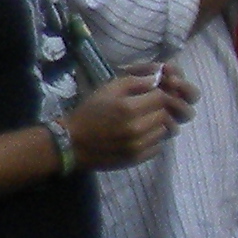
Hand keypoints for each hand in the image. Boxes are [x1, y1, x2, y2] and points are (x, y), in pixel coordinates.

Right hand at [66, 68, 190, 169]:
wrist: (73, 142)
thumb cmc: (89, 112)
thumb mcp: (107, 89)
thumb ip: (134, 81)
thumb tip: (156, 79)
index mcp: (128, 108)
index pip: (161, 97)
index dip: (157, 93)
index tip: (149, 94)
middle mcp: (136, 128)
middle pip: (164, 114)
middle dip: (158, 108)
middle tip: (146, 108)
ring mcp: (138, 145)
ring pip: (163, 131)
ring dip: (156, 124)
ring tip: (142, 121)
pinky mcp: (137, 158)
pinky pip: (158, 146)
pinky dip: (152, 140)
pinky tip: (139, 135)